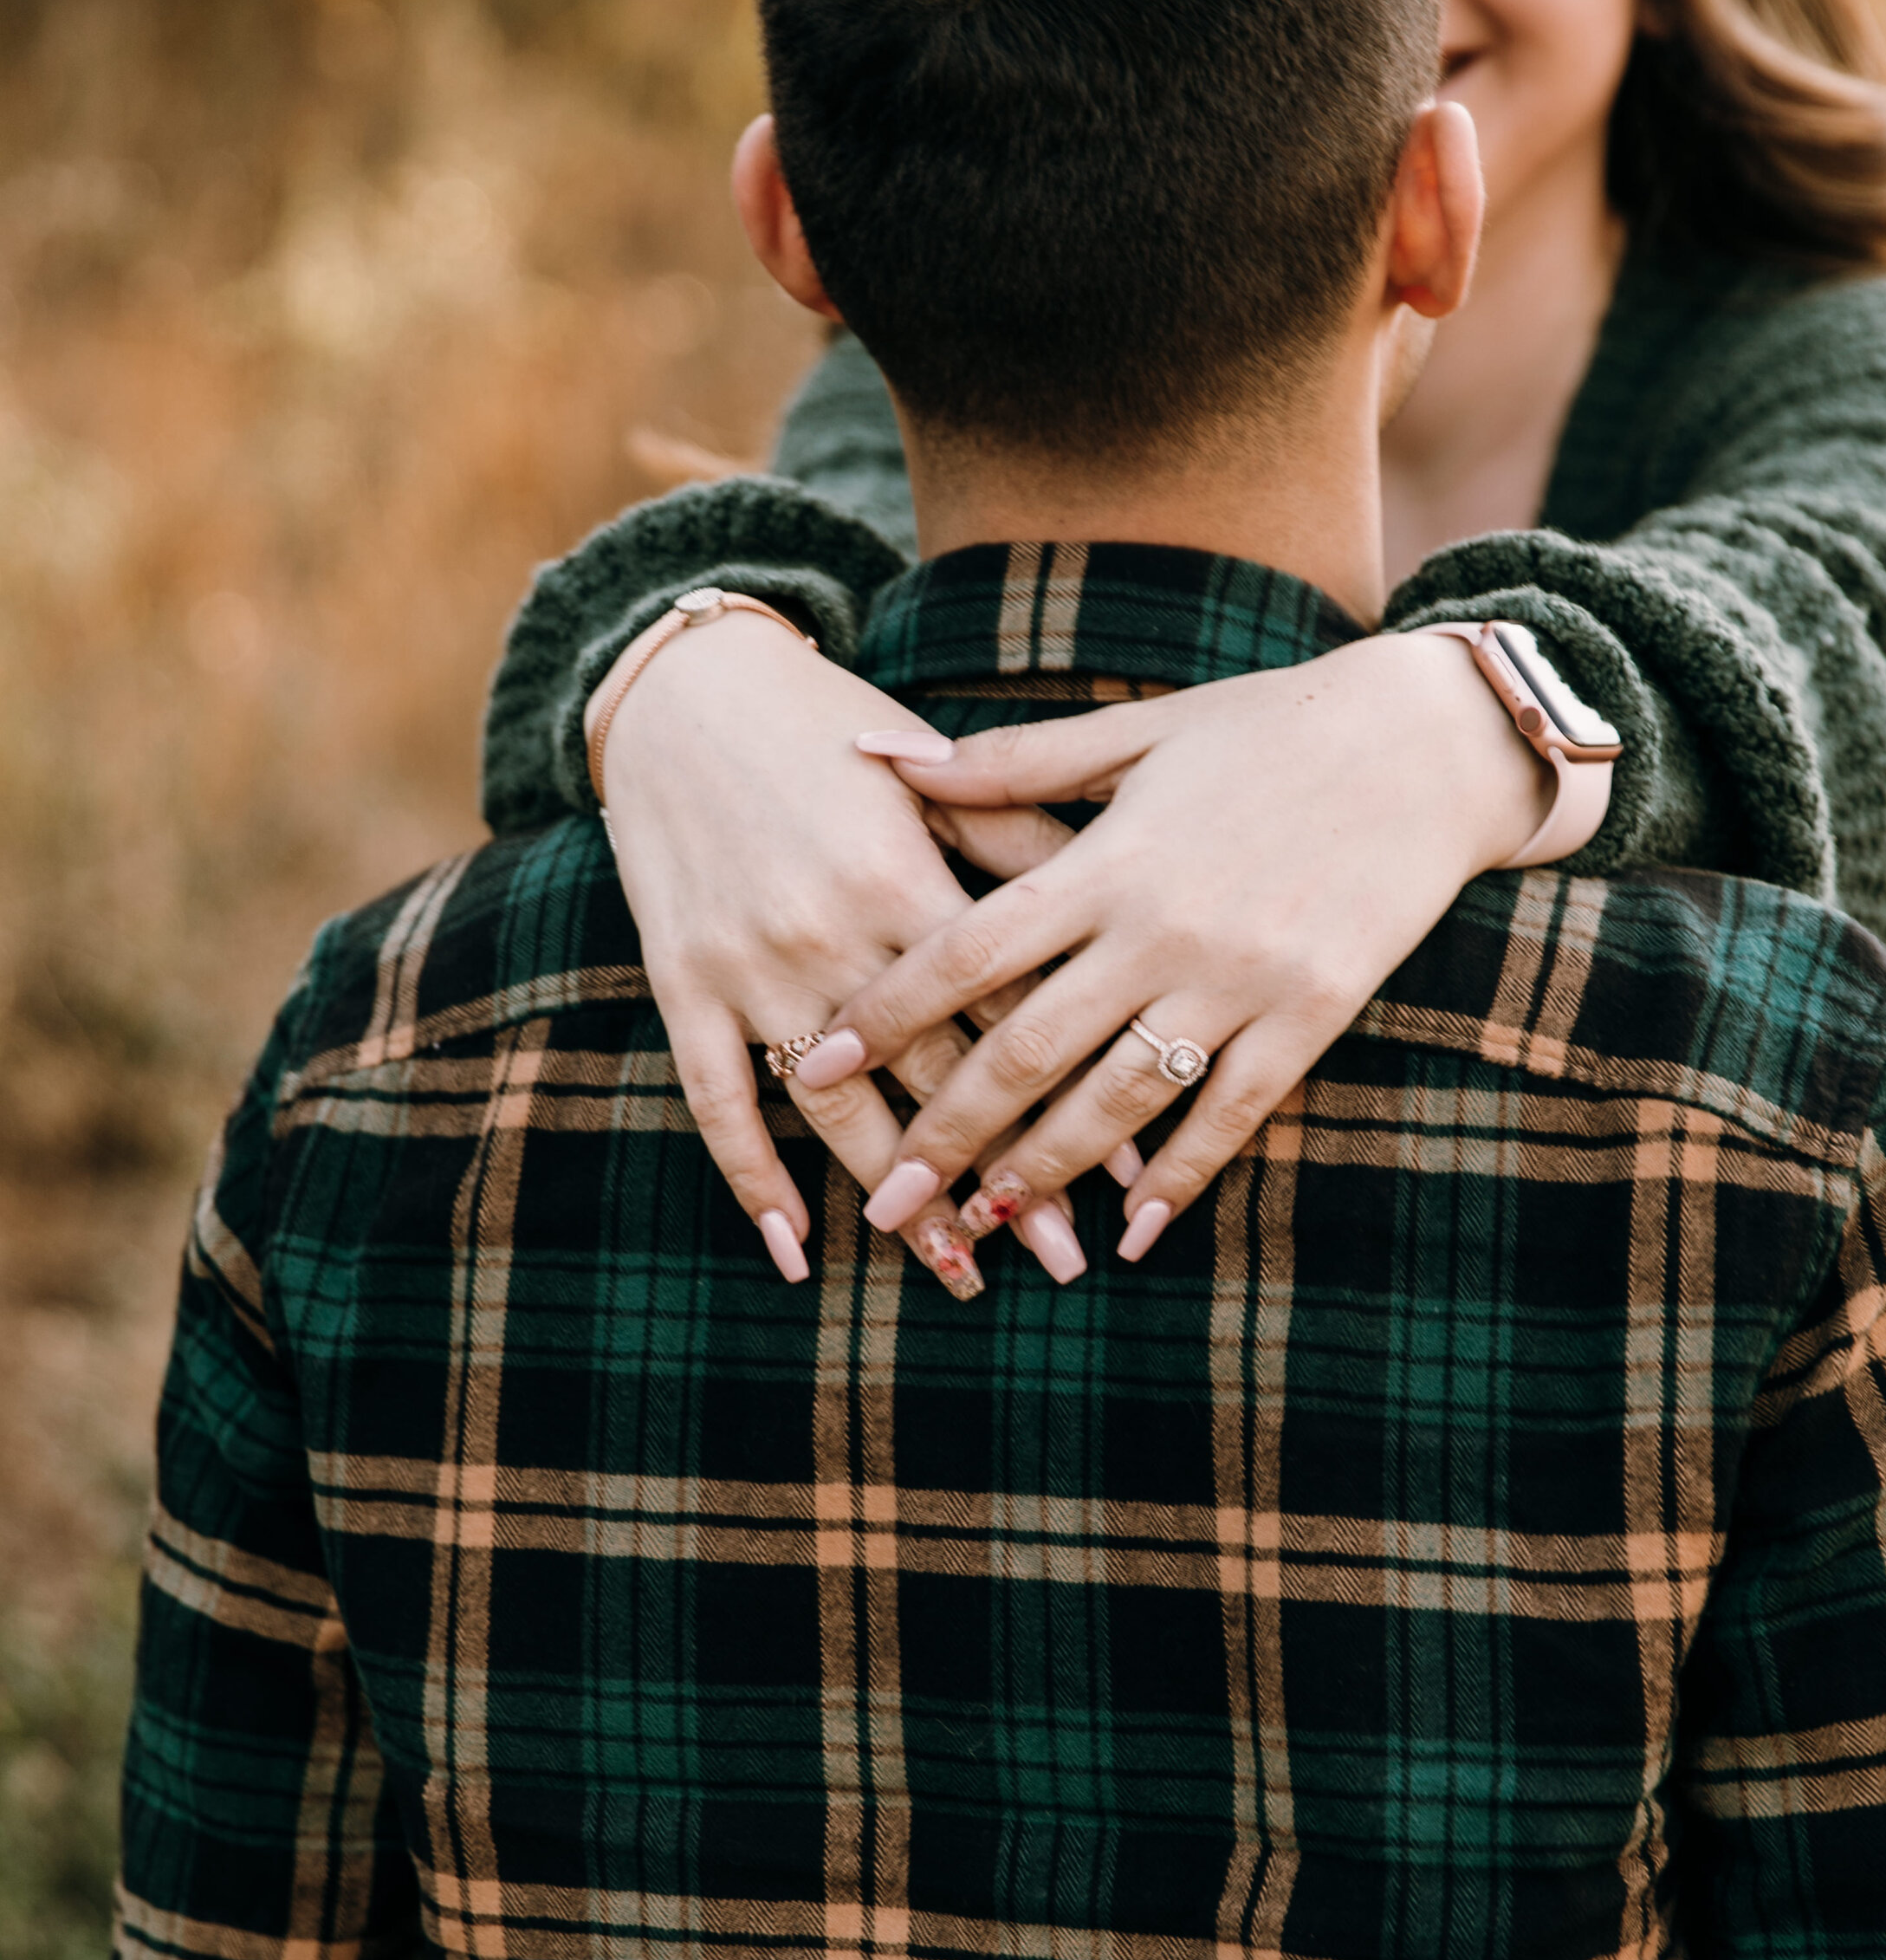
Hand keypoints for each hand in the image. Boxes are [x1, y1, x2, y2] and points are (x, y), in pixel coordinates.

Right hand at [595, 611, 1081, 1294]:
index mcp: (905, 879)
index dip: (1070, 1099)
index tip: (1128, 1178)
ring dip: (895, 1200)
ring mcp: (749, 967)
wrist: (685, 690)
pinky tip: (795, 1248)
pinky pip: (717, 1098)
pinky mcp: (683, 981)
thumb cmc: (832, 727)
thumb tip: (1122, 915)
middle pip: (932, 1082)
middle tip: (1061, 1261)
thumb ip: (1023, 842)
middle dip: (1001, 1176)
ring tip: (955, 1268)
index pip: (1007, 1016)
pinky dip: (752, 1176)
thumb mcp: (935, 776)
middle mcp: (829, 934)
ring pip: (831, 1111)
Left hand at [796, 631, 1550, 1258]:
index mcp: (1107, 858)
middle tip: (885, 1201)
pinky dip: (1180, 1174)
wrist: (1430, 743)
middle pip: (1027, 1048)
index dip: (885, 1013)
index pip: (967, 950)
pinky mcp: (1311, 1015)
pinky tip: (1132, 1226)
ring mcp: (1240, 980)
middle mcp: (1163, 929)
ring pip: (1120, 1099)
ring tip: (984, 1223)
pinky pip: (1233, 1114)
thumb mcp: (1136, 731)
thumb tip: (872, 748)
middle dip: (945, 1133)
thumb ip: (1006, 764)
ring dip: (1046, 1170)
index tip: (816, 1064)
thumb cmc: (1271, 728)